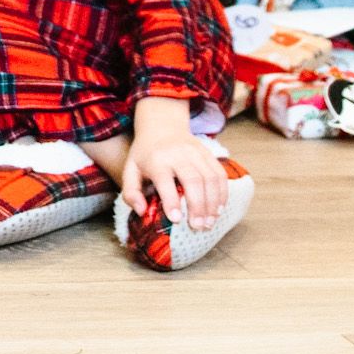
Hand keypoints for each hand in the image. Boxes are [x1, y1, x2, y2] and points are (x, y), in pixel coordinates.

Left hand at [123, 103, 228, 229]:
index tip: (176, 220)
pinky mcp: (208, 154)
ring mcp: (196, 153)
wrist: (162, 126)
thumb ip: (131, 192)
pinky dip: (222, 193)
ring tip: (209, 223)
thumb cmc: (145, 154)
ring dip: (212, 203)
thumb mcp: (130, 170)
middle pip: (192, 181)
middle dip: (197, 206)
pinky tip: (218, 209)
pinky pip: (220, 174)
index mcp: (156, 159)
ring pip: (210, 179)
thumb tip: (141, 212)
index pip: (164, 181)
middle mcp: (177, 154)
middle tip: (198, 227)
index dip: (171, 200)